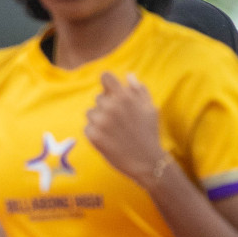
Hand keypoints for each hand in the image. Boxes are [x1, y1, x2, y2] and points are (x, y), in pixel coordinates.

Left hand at [86, 72, 167, 188]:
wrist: (146, 161)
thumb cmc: (149, 133)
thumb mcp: (150, 108)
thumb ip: (139, 90)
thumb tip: (128, 75)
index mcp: (124, 97)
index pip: (105, 77)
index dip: (108, 84)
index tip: (111, 92)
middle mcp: (110, 107)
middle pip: (98, 98)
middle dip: (107, 106)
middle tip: (120, 121)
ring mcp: (100, 122)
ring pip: (91, 112)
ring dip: (99, 119)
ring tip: (114, 131)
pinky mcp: (93, 136)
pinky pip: (87, 127)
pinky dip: (95, 132)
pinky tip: (109, 139)